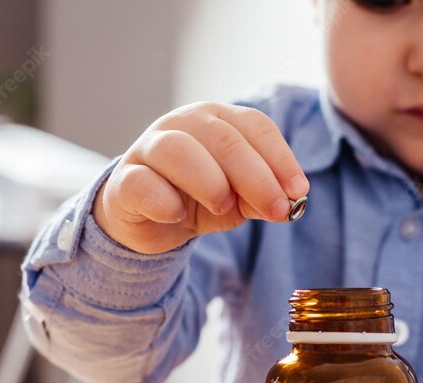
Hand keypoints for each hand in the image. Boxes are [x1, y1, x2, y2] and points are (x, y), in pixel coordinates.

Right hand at [92, 102, 308, 254]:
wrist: (148, 222)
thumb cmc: (197, 199)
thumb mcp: (239, 200)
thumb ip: (262, 197)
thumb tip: (290, 203)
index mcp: (216, 120)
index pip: (254, 126)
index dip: (280, 158)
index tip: (299, 190)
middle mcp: (181, 125)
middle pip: (223, 138)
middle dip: (256, 176)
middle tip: (276, 210)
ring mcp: (148, 149)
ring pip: (178, 150)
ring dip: (210, 181)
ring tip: (225, 208)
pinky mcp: (124, 181)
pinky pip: (142, 184)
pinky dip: (163, 200)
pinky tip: (177, 216)